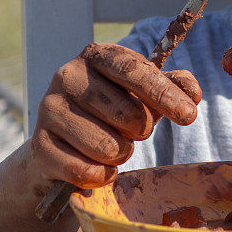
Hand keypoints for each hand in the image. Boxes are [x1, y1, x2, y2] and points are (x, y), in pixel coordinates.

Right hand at [31, 43, 201, 187]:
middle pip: (127, 114)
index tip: (189, 115)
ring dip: (121, 154)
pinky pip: (86, 171)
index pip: (135, 71)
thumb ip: (172, 88)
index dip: (164, 94)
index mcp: (97, 55)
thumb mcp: (145, 95)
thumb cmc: (114, 111)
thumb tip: (192, 91)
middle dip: (142, 130)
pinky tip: (99, 167)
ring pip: (108, 147)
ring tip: (113, 146)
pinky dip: (102, 176)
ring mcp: (48, 109)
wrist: (64, 143)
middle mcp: (68, 75)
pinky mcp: (39, 145)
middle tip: (133, 131)